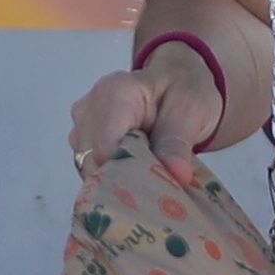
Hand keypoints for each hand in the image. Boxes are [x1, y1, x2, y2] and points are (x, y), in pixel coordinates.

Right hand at [70, 43, 224, 183]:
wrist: (176, 81)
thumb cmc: (183, 90)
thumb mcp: (192, 109)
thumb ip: (177, 141)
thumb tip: (176, 174)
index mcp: (114, 93)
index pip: (104, 147)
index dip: (126, 176)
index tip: (154, 192)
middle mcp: (89, 109)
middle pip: (93, 162)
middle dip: (124, 183)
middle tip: (160, 193)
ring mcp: (83, 128)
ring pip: (91, 170)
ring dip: (120, 184)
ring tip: (153, 184)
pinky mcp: (84, 144)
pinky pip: (94, 171)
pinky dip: (115, 181)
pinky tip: (140, 180)